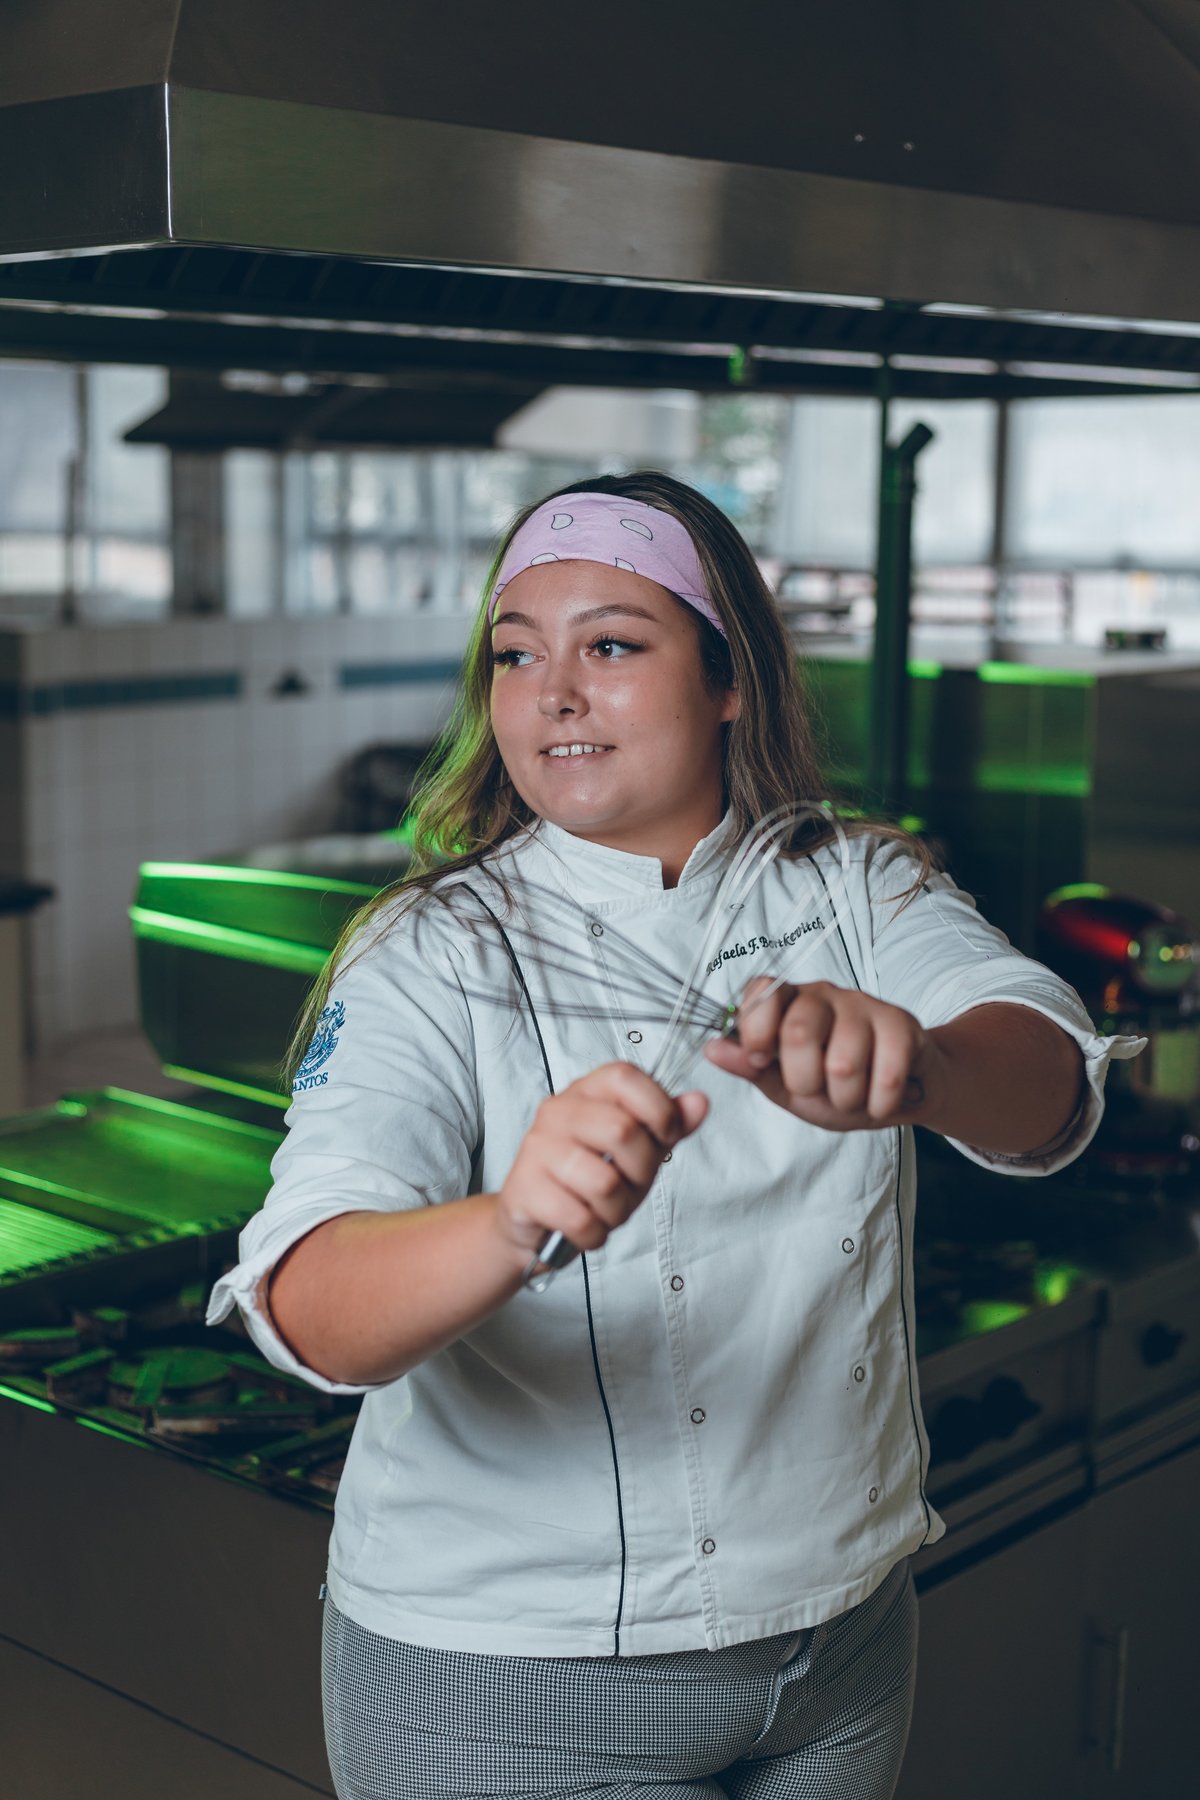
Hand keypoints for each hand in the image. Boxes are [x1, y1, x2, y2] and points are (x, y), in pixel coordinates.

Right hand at [493, 1064, 708, 1262]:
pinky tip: (584, 1228)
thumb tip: (700, 1102)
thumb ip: (668, 1127)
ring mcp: (536, 1149)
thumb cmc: (588, 1183)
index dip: (657, 1109)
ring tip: (604, 1211)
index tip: (664, 1138)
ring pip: (603, 1182)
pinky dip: (593, 1234)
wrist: (534, 1224)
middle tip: (629, 1186)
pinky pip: (579, 1218)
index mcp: (586, 1092)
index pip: (625, 1077)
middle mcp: (557, 1112)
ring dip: (616, 1211)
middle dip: (641, 1172)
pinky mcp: (523, 1189)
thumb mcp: (636, 1153)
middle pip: (621, 1130)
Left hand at [704, 978, 941, 1131]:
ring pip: (842, 1063)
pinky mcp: (902, 1023)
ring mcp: (865, 1004)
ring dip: (845, 1099)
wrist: (898, 1094)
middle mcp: (824, 994)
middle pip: (798, 1031)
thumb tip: (712, 1048)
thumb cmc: (836, 1087)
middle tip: (817, 1088)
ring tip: (852, 1093)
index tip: (763, 1060)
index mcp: (788, 1002)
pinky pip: (884, 1074)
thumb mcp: (785, 1085)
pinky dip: (878, 1102)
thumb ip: (752, 1067)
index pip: (761, 992)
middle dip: (804, 1081)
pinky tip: (879, 1097)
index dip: (756, 1030)